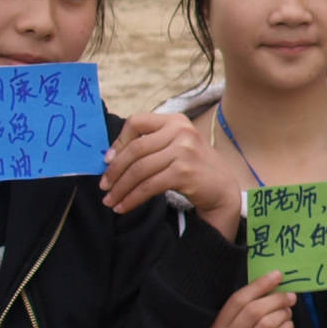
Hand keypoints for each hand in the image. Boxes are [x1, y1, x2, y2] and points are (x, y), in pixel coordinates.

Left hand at [101, 112, 243, 232]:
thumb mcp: (177, 146)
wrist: (223, 189)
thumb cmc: (195, 168)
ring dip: (120, 188)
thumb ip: (152, 144)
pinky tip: (123, 207)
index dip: (119, 142)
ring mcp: (184, 151)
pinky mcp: (184, 172)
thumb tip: (111, 157)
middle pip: (135, 149)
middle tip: (104, 186)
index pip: (137, 122)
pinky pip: (148, 186)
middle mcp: (181, 131)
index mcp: (176, 120)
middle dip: (115, 170)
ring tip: (110, 200)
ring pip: (139, 170)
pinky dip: (132, 198)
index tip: (108, 161)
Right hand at [209, 276, 295, 327]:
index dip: (259, 285)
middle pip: (254, 311)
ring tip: (288, 312)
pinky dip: (288, 327)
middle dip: (276, 299)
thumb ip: (248, 307)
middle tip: (290, 296)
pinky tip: (288, 326)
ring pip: (268, 324)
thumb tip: (273, 279)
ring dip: (283, 313)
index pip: (237, 301)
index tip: (277, 275)